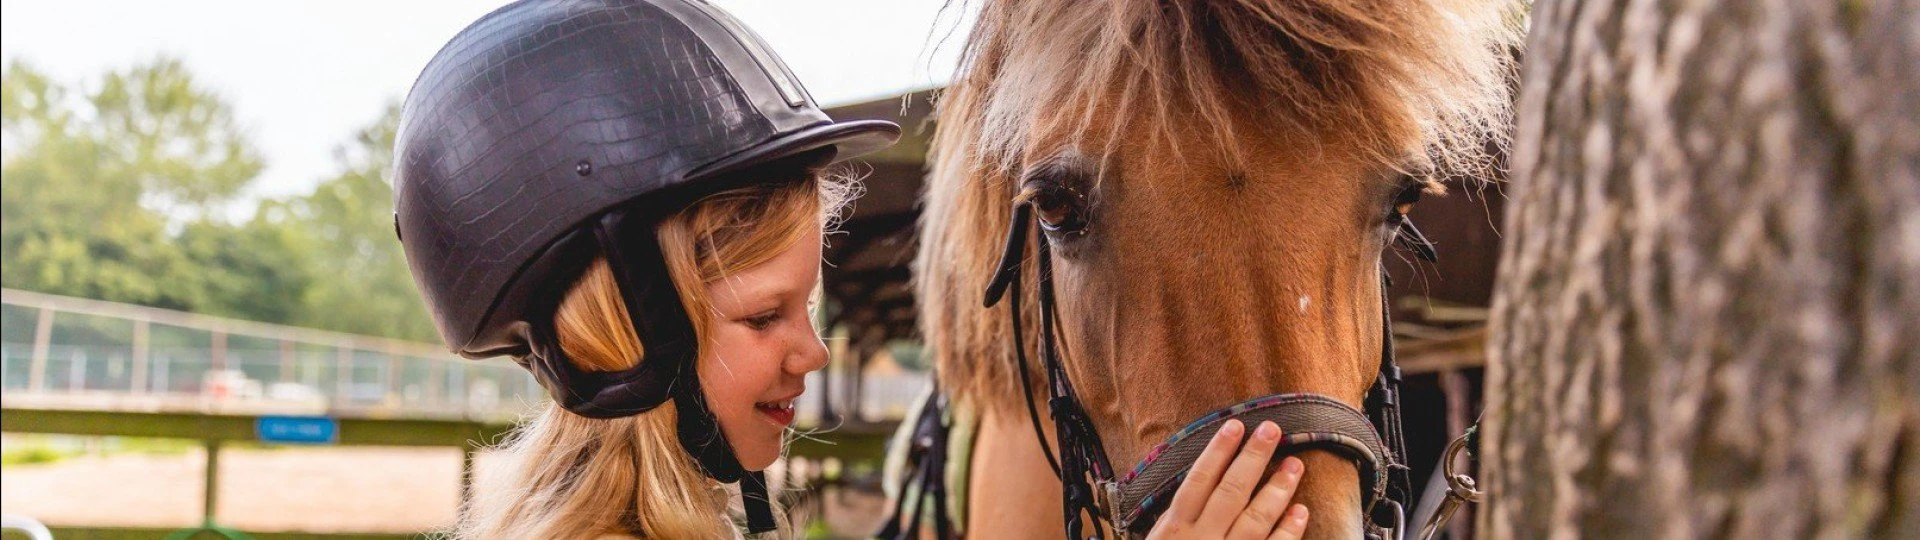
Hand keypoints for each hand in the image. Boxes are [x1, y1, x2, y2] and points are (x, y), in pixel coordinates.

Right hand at [1145, 419, 1309, 539]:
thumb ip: (1174, 523)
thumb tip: (1197, 491)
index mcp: (1174, 531)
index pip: (1198, 481)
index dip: (1218, 452)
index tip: (1234, 426)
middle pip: (1230, 492)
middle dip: (1253, 458)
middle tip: (1272, 430)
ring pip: (1255, 519)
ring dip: (1277, 489)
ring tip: (1294, 464)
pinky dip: (1287, 531)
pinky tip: (1299, 511)